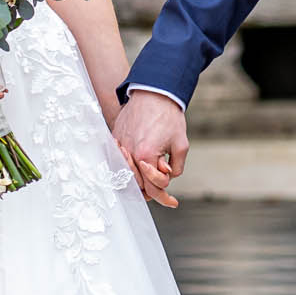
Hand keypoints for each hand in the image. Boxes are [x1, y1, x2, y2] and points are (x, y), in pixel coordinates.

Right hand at [111, 91, 188, 207]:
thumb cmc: (168, 116)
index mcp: (145, 155)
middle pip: (138, 185)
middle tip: (165, 188)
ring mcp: (119, 145)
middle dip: (153, 188)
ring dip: (140, 178)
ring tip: (153, 174)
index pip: (152, 187)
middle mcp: (128, 153)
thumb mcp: (181, 144)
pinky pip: (119, 161)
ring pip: (126, 175)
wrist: (154, 92)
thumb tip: (167, 178)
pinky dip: (129, 166)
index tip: (172, 202)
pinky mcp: (114, 138)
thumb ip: (176, 167)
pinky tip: (139, 164)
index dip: (164, 197)